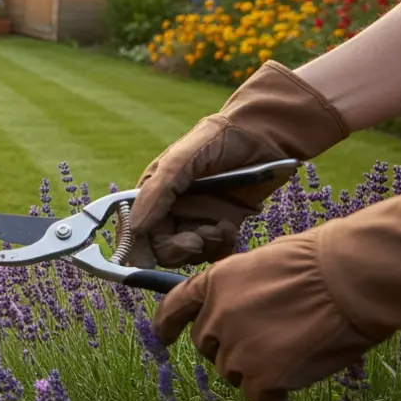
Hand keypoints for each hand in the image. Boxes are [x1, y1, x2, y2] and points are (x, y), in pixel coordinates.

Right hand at [126, 61, 350, 268]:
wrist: (265, 136)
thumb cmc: (219, 139)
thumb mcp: (183, 158)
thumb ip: (158, 190)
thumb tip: (135, 227)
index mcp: (155, 191)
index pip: (137, 228)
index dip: (137, 248)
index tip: (144, 264)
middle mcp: (172, 208)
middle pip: (162, 247)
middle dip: (177, 249)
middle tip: (197, 241)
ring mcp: (198, 217)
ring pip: (189, 252)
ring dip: (204, 246)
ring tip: (221, 227)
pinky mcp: (223, 224)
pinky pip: (215, 250)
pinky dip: (222, 246)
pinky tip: (231, 228)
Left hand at [153, 181, 400, 400]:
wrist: (346, 279)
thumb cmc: (317, 263)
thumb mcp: (262, 265)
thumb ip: (241, 294)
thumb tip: (243, 318)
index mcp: (213, 283)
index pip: (174, 306)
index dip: (167, 325)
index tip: (164, 339)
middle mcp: (215, 317)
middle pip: (207, 347)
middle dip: (228, 349)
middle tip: (266, 342)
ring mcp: (236, 349)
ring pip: (233, 374)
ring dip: (255, 370)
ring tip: (291, 353)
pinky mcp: (261, 376)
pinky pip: (258, 397)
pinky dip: (272, 396)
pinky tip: (292, 383)